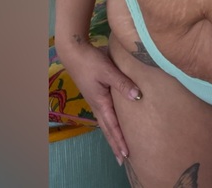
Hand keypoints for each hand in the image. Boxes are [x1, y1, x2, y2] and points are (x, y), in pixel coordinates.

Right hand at [57, 41, 141, 165]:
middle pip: (108, 129)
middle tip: (123, 159)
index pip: (112, 126)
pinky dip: (110, 123)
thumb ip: (122, 83)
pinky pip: (104, 113)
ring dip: (113, 135)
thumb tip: (137, 97)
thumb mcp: (108, 71)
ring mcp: (95, 100)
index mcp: (100, 102)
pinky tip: (114, 123)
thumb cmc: (91, 61)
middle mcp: (97, 105)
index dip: (119, 141)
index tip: (126, 155)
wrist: (74, 52)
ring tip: (119, 146)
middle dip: (115, 144)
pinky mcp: (95, 93)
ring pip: (105, 122)